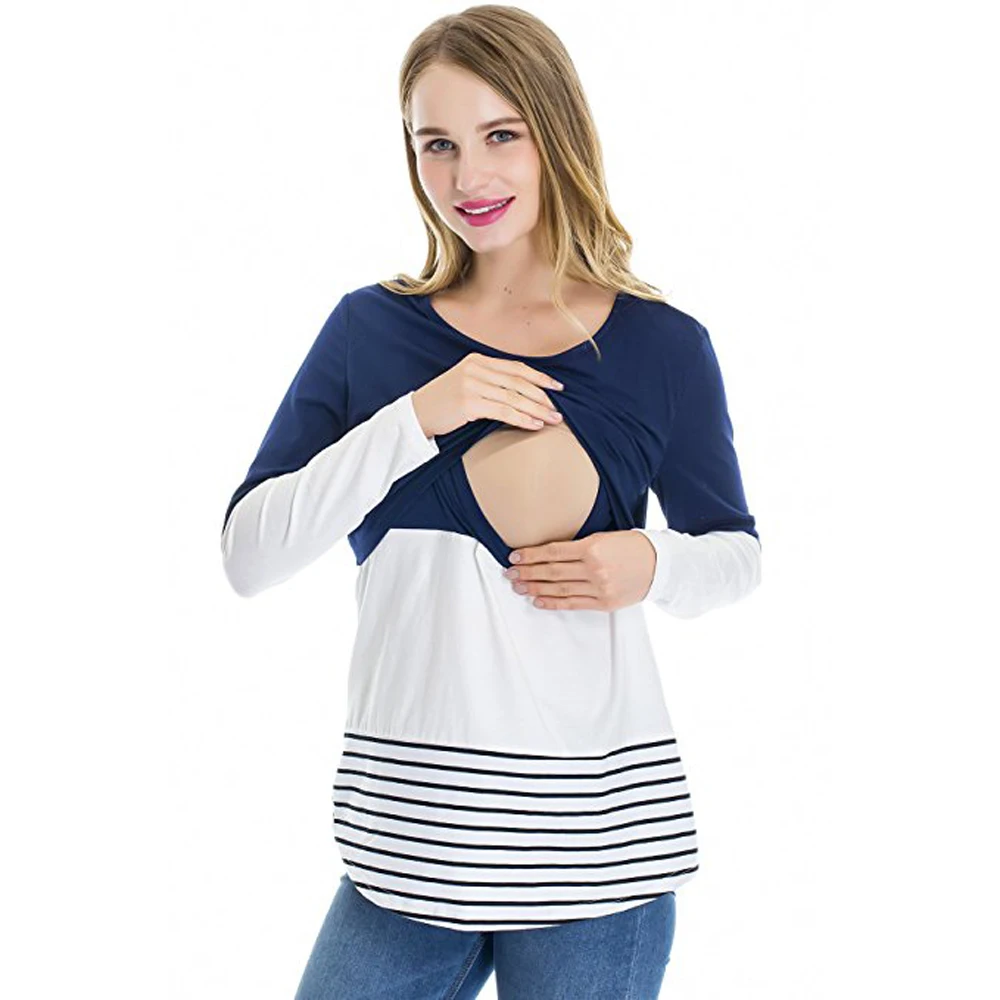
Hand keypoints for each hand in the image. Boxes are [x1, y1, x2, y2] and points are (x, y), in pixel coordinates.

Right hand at [411, 353, 565, 436]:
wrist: (416, 414)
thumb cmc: (444, 403)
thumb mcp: (466, 383)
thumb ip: (490, 382)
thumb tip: (522, 393)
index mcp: (478, 360)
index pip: (516, 368)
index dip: (540, 377)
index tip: (558, 387)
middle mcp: (476, 369)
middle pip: (519, 382)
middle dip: (542, 397)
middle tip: (559, 410)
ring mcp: (471, 384)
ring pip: (514, 397)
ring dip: (536, 410)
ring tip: (552, 419)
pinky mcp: (468, 402)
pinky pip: (503, 411)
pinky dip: (522, 418)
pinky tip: (534, 425)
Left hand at [502, 529, 657, 610]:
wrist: (660, 564)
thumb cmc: (631, 546)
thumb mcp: (604, 537)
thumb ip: (579, 546)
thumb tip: (549, 553)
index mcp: (592, 547)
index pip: (553, 551)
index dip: (530, 555)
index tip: (514, 556)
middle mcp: (594, 568)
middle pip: (552, 571)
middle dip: (527, 572)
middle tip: (509, 573)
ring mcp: (599, 587)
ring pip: (559, 589)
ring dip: (535, 588)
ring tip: (518, 587)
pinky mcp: (604, 603)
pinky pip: (572, 604)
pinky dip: (553, 603)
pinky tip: (538, 600)